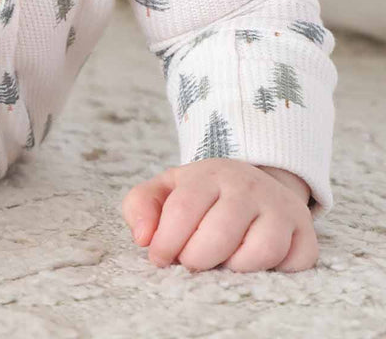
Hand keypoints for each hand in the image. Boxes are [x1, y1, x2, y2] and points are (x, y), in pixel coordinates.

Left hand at [121, 158, 318, 272]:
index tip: (158, 259)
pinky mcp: (306, 232)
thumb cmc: (200, 196)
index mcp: (209, 173)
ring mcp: (281, 208)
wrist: (251, 184)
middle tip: (190, 264)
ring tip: (221, 264)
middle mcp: (248, 186)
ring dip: (235, 268)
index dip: (166, 242)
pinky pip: (295, 264)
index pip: (184, 210)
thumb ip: (141, 206)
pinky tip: (255, 265)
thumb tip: (143, 239)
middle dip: (198, 258)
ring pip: (262, 250)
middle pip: (221, 233)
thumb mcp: (165, 190)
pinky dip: (275, 273)